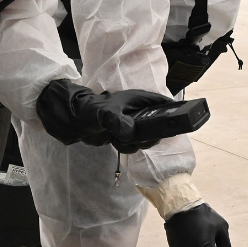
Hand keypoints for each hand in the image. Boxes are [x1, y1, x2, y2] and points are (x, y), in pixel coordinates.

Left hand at [37, 79, 171, 152]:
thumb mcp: (105, 114)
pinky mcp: (125, 134)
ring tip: (120, 139)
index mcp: (141, 99)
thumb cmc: (90, 109)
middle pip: (159, 126)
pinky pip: (134, 144)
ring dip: (136, 143)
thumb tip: (130, 133)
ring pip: (147, 138)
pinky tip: (114, 142)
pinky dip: (126, 147)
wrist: (72, 119)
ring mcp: (133, 124)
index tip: (175, 125)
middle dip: (150, 135)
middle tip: (140, 137)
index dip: (174, 113)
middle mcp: (140, 111)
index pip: (166, 104)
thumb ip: (118, 122)